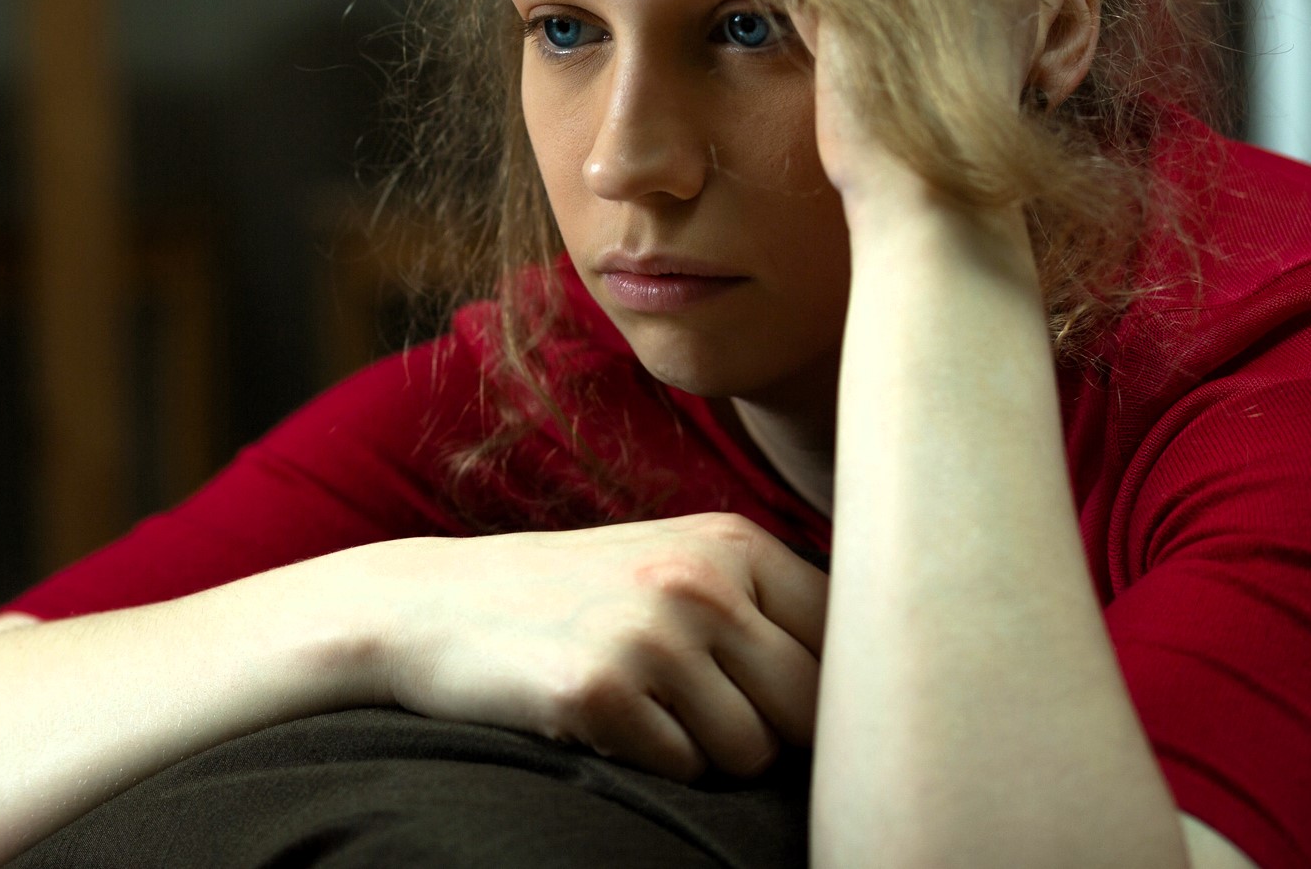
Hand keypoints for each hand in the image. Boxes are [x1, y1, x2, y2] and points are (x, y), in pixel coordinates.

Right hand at [351, 512, 827, 781]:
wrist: (432, 606)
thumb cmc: (573, 597)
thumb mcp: (674, 565)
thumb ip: (764, 603)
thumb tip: (878, 684)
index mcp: (733, 542)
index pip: (849, 636)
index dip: (828, 689)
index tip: (780, 696)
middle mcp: (700, 580)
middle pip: (810, 709)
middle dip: (769, 730)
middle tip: (701, 710)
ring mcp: (649, 633)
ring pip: (749, 751)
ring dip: (704, 750)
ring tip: (643, 705)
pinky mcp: (600, 691)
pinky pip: (680, 769)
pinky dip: (649, 759)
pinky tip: (601, 715)